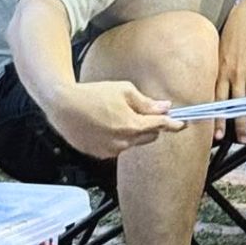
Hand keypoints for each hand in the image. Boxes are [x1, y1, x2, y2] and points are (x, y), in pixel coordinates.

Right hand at [44, 81, 184, 158]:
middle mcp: (121, 142)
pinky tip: (107, 124)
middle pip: (149, 137)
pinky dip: (119, 137)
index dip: (174, 124)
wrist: (62, 105)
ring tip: (118, 115)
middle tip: (146, 112)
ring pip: (133, 142)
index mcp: (131, 126)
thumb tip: (165, 107)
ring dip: (134, 132)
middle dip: (152, 126)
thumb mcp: (124, 90)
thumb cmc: (92, 94)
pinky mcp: (98, 154)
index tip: (183, 124)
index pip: (160, 126)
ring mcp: (109, 150)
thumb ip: (147, 102)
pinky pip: (117, 147)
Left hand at [215, 0, 245, 142]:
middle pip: (235, 104)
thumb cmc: (232, 34)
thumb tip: (214, 90)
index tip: (218, 135)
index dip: (218, 118)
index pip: (218, 101)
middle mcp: (234, 73)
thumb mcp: (219, 52)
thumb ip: (217, 71)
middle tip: (240, 139)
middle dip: (238, 123)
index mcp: (220, 71)